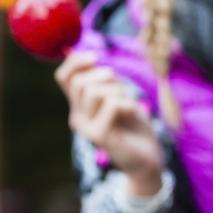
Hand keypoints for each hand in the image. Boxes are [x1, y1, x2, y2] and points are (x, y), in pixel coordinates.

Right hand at [55, 51, 163, 196]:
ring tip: (128, 108)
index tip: (95, 57)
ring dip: (120, 92)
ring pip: (95, 91)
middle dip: (107, 78)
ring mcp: (86, 127)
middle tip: (123, 93)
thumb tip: (86, 55)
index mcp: (80, 105)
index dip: (76, 62)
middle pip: (81, 81)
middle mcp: (78, 116)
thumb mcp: (118, 95)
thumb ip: (103, 81)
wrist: (148, 157)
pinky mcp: (98, 135)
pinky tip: (132, 117)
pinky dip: (127, 104)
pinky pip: (111, 104)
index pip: (64, 77)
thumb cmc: (135, 124)